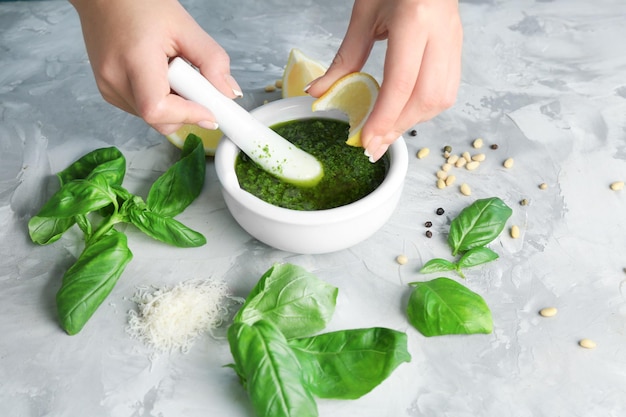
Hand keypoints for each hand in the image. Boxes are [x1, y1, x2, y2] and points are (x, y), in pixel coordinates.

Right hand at [69, 0, 241, 134]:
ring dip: (174, 105)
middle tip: (197, 85)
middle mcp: (114, 80)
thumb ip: (212, 61)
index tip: (211, 112)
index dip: (188, 116)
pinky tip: (161, 76)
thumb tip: (229, 93)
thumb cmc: (139, 4)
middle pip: (159, 119)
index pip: (158, 109)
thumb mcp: (185, 27)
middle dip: (186, 111)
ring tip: (175, 72)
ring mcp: (108, 89)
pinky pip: (142, 110)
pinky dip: (160, 100)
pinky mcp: (109, 92)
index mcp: (133, 61)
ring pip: (153, 118)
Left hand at [306, 0, 462, 160]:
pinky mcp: (457, 49)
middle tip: (374, 145)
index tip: (367, 141)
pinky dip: (423, 108)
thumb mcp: (364, 14)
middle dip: (398, 127)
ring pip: (441, 99)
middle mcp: (441, 34)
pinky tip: (404, 112)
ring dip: (412, 121)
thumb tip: (318, 93)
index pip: (401, 82)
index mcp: (415, 20)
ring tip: (386, 131)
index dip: (384, 118)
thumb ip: (344, 57)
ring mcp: (454, 43)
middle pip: (425, 97)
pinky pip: (446, 90)